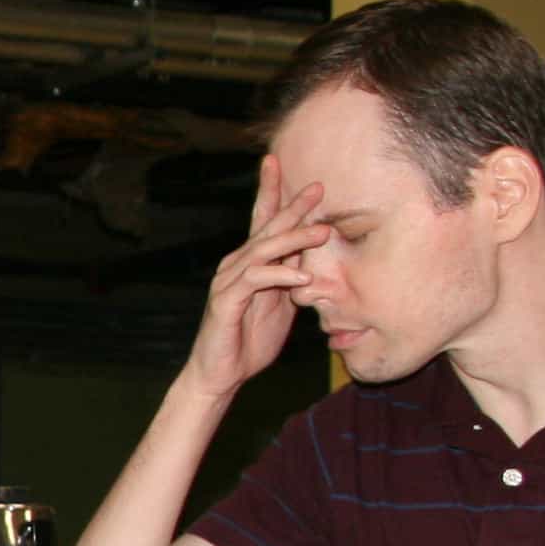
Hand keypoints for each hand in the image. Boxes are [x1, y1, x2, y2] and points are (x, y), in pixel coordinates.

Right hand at [186, 152, 330, 404]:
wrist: (220, 373)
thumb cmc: (250, 341)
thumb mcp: (281, 306)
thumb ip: (292, 280)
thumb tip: (314, 260)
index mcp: (250, 263)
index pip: (265, 223)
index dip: (277, 195)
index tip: (296, 172)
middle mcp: (236, 264)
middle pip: (266, 228)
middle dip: (292, 206)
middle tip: (317, 187)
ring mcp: (229, 280)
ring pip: (263, 249)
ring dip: (295, 239)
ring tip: (324, 231)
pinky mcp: (226, 299)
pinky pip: (256, 279)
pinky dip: (282, 274)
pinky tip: (303, 275)